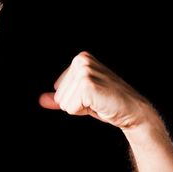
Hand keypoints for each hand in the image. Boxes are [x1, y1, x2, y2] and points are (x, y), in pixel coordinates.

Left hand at [39, 51, 157, 128]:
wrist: (131, 111)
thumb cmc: (106, 103)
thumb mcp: (80, 98)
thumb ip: (60, 97)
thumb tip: (41, 100)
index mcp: (80, 59)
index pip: (58, 88)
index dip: (74, 98)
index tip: (92, 95)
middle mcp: (82, 61)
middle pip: (59, 96)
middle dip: (76, 103)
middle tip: (96, 100)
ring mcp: (85, 72)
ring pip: (63, 103)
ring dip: (80, 107)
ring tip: (98, 101)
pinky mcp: (87, 85)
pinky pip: (70, 108)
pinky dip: (83, 111)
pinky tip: (98, 104)